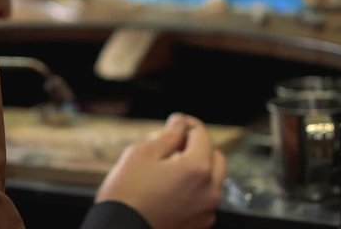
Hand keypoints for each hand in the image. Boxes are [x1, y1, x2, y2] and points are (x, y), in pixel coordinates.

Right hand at [96, 113, 225, 228]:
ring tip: (170, 168)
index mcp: (197, 168)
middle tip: (174, 144)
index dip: (187, 124)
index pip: (201, 134)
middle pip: (214, 156)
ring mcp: (206, 210)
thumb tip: (180, 124)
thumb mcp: (142, 153)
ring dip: (198, 168)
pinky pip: (204, 199)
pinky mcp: (199, 224)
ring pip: (212, 179)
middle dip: (198, 146)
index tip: (176, 123)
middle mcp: (209, 190)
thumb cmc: (126, 194)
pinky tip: (170, 188)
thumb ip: (168, 135)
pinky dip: (194, 189)